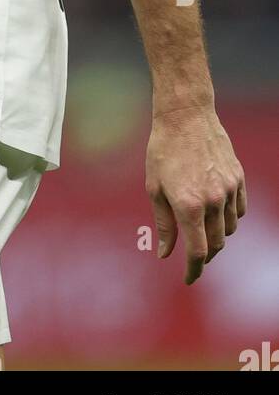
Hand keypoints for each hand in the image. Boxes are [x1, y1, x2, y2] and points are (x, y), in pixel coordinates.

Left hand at [146, 105, 246, 283]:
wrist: (185, 115)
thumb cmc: (162, 150)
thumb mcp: (154, 187)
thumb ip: (163, 224)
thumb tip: (165, 254)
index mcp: (188, 205)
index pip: (197, 252)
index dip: (193, 270)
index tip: (189, 278)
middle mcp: (212, 200)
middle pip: (216, 244)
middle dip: (205, 254)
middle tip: (193, 255)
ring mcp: (228, 189)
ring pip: (230, 228)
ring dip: (218, 235)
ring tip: (202, 228)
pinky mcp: (237, 178)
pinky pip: (239, 210)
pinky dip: (230, 217)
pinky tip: (217, 212)